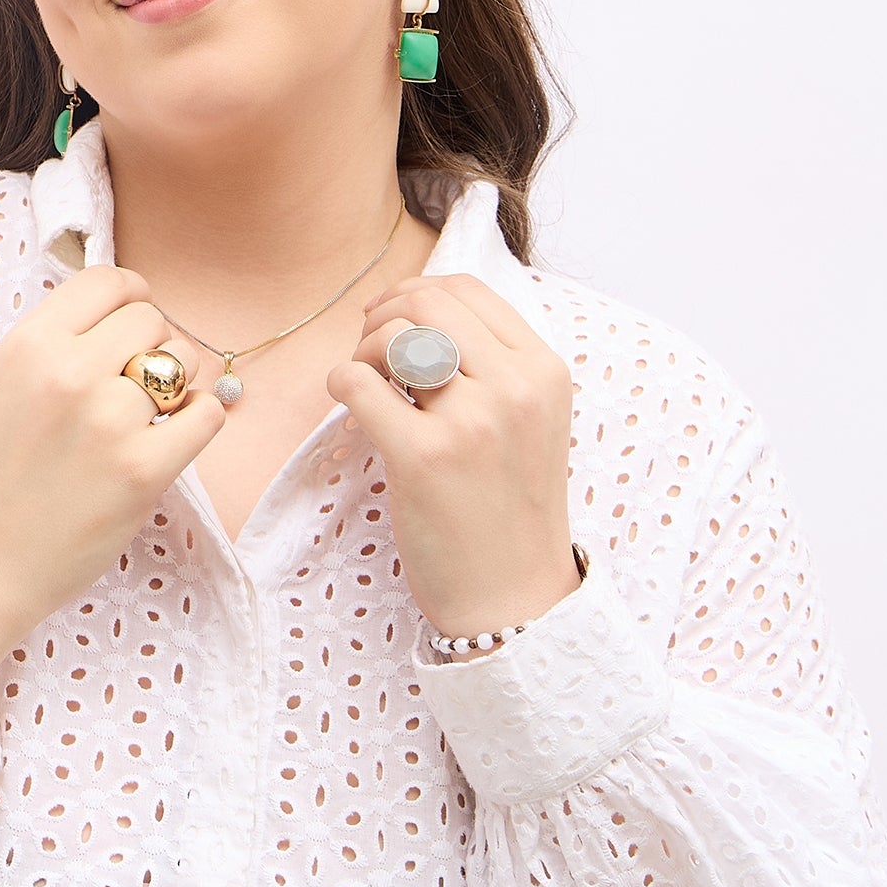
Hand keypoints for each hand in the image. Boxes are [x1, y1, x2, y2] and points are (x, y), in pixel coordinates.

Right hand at [0, 266, 225, 734]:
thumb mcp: (8, 385)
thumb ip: (62, 344)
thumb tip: (137, 312)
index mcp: (29, 343)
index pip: (109, 281)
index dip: (130, 302)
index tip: (130, 333)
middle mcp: (68, 371)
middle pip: (152, 319)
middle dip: (152, 350)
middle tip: (134, 391)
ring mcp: (108, 420)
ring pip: (183, 364)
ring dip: (176, 390)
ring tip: (144, 424)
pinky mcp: (143, 470)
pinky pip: (206, 416)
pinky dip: (197, 425)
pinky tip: (168, 443)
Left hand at [325, 274, 579, 641]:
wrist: (513, 597)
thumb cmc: (508, 510)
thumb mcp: (529, 422)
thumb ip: (492, 366)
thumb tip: (418, 312)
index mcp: (545, 371)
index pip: (467, 290)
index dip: (415, 294)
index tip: (391, 323)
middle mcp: (515, 387)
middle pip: (425, 302)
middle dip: (382, 317)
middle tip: (370, 355)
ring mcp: (472, 422)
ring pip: (392, 335)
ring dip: (362, 351)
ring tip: (367, 388)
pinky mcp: (424, 458)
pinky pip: (358, 383)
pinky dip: (341, 385)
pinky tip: (350, 409)